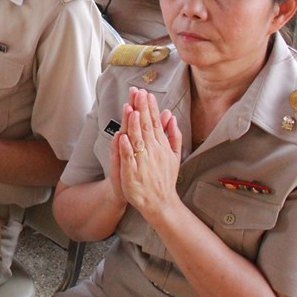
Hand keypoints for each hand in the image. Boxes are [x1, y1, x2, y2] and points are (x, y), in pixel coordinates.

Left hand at [118, 88, 181, 220]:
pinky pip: (129, 159)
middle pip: (146, 127)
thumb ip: (173, 135)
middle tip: (138, 93)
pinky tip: (122, 136)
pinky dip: (126, 148)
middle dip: (141, 109)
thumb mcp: (174, 155)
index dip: (150, 108)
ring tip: (131, 109)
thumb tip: (171, 116)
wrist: (160, 203)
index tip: (146, 93)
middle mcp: (153, 151)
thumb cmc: (164, 178)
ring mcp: (143, 162)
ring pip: (137, 140)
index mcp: (161, 146)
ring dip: (133, 125)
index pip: (154, 123)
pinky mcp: (133, 174)